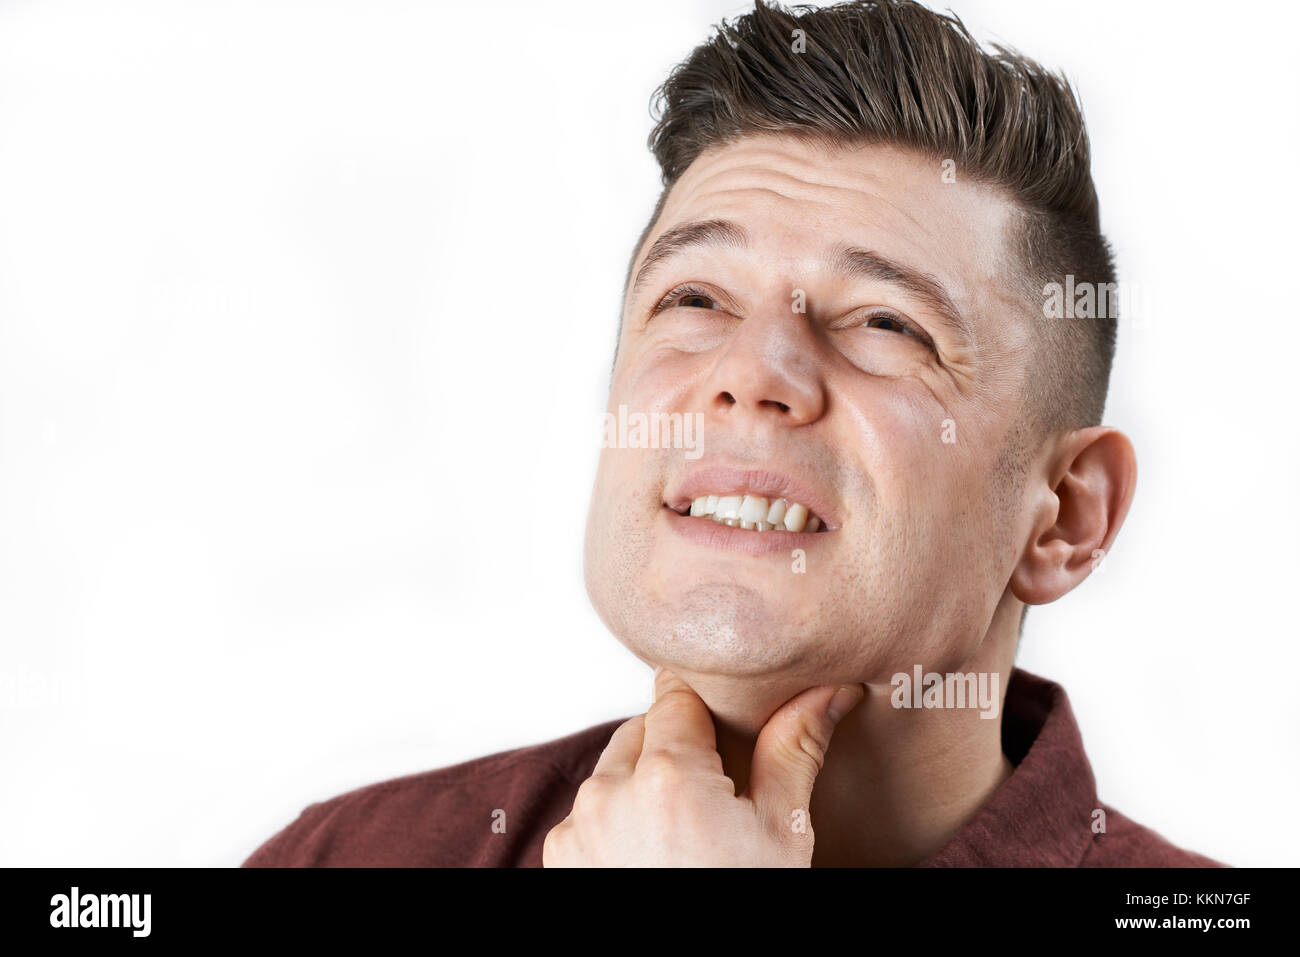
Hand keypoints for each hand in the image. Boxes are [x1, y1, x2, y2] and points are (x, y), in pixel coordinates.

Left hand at [542, 668, 864, 866]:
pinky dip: (619, 819)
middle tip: (720, 792)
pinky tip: (656, 854)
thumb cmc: (745, 915)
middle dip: (677, 746)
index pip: (676, 693)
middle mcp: (609, 792)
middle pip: (642, 729)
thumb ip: (794, 749)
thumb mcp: (783, 833)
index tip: (726, 725)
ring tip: (690, 831)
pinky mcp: (560, 858)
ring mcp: (578, 827)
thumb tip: (826, 691)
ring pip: (614, 770)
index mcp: (667, 775)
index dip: (706, 705)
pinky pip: (591, 812)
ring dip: (644, 782)